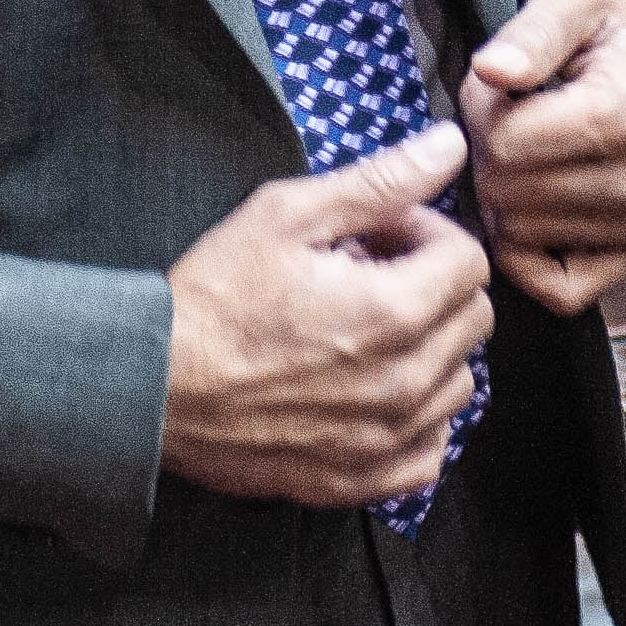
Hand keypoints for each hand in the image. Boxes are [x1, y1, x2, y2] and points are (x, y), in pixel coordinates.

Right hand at [159, 123, 493, 506]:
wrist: (152, 386)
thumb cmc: (214, 298)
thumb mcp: (288, 215)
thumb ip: (381, 181)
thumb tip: (450, 146)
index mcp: (393, 312)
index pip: (469, 261)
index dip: (427, 232)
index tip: (381, 235)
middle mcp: (403, 383)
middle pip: (473, 319)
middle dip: (431, 284)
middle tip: (369, 275)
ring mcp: (386, 438)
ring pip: (459, 382)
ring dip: (428, 349)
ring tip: (364, 331)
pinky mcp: (362, 478)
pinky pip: (432, 449)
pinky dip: (417, 418)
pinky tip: (373, 390)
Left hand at [458, 0, 625, 313]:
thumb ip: (533, 30)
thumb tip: (490, 72)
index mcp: (622, 116)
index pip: (501, 146)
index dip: (481, 108)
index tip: (502, 80)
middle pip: (506, 196)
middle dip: (490, 150)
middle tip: (515, 110)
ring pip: (521, 239)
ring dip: (509, 193)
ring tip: (534, 142)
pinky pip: (562, 290)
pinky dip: (531, 256)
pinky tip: (533, 204)